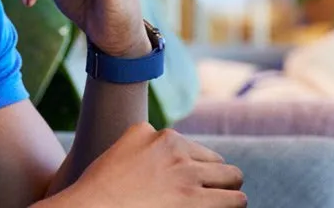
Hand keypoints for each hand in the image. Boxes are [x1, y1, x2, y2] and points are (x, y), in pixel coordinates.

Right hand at [61, 123, 246, 207]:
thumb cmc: (98, 194)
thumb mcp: (119, 154)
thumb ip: (142, 147)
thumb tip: (158, 158)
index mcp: (154, 134)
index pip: (192, 150)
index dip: (191, 171)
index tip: (180, 188)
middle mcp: (173, 147)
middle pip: (216, 162)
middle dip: (214, 179)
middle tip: (204, 198)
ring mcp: (185, 172)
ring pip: (233, 177)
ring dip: (227, 192)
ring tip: (218, 206)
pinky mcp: (193, 199)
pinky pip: (235, 200)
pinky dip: (232, 207)